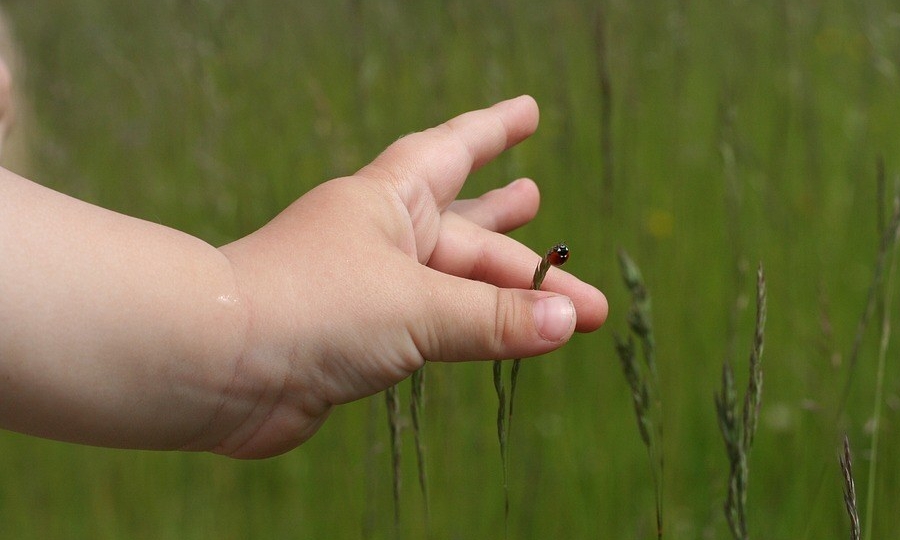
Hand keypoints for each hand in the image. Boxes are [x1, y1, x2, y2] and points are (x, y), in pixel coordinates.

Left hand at [216, 95, 607, 456]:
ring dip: (499, 287)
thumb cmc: (311, 306)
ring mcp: (368, 291)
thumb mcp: (416, 304)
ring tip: (541, 282)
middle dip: (523, 250)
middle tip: (566, 245)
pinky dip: (468, 334)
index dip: (494, 130)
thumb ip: (494, 316)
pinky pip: (431, 331)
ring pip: (453, 285)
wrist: (216, 366)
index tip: (529, 112)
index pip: (453, 151)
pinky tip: (487, 336)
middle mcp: (379, 239)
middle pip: (469, 236)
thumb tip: (567, 321)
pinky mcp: (358, 342)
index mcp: (388, 201)